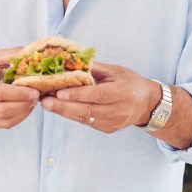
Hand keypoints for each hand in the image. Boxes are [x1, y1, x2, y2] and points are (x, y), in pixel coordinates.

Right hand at [0, 48, 39, 128]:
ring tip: (32, 101)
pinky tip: (25, 106)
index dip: (18, 93)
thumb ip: (10, 56)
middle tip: (36, 96)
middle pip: (1, 110)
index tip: (34, 91)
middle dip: (23, 104)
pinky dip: (19, 117)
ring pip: (5, 121)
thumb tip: (32, 54)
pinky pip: (5, 125)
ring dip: (24, 112)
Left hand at [40, 62, 159, 132]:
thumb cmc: (130, 82)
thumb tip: (69, 62)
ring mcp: (113, 122)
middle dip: (63, 106)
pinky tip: (59, 108)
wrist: (147, 104)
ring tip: (47, 104)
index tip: (59, 92)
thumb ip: (93, 68)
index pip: (97, 95)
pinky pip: (86, 122)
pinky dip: (72, 115)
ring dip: (63, 112)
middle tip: (45, 101)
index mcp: (123, 92)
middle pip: (87, 110)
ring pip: (84, 118)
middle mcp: (119, 110)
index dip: (77, 95)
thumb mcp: (116, 71)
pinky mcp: (108, 129)